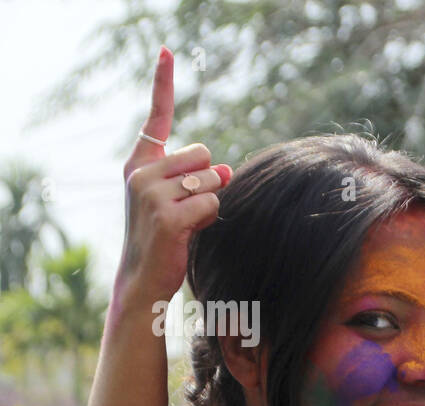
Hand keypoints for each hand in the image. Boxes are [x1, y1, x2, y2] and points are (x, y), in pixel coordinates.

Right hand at [116, 46, 230, 305]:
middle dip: (209, 182)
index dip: (163, 83)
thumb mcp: (183, 202)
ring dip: (210, 203)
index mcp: (141, 164)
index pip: (158, 118)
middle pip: (202, 154)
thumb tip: (226, 168)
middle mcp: (141, 172)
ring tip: (188, 223)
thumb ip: (201, 180)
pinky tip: (190, 232)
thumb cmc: (168, 238)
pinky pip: (212, 204)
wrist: (145, 277)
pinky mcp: (168, 215)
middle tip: (189, 209)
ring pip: (211, 180)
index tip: (166, 51)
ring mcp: (152, 193)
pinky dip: (210, 220)